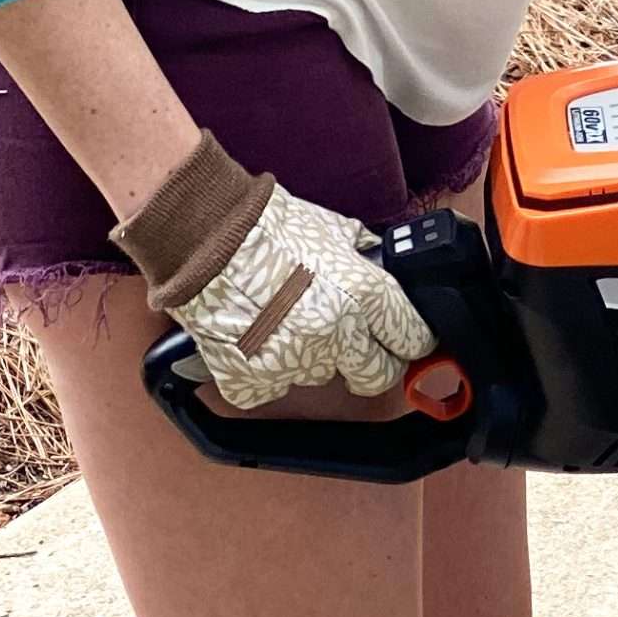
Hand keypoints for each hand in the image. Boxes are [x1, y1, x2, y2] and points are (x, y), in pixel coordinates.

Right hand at [111, 133, 435, 409]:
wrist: (203, 236)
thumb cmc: (267, 226)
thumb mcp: (336, 230)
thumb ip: (365, 259)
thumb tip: (385, 269)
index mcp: (366, 293)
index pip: (414, 339)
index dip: (410, 339)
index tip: (403, 340)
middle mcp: (338, 333)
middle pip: (378, 376)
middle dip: (370, 362)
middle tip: (352, 344)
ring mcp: (295, 361)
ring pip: (321, 378)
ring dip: (311, 358)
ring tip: (285, 321)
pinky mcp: (253, 381)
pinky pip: (270, 389)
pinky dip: (264, 371)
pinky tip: (254, 338)